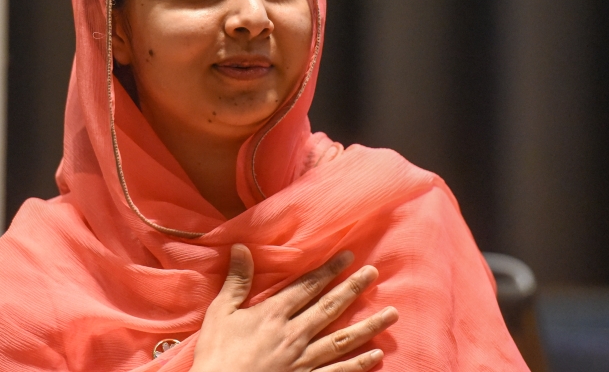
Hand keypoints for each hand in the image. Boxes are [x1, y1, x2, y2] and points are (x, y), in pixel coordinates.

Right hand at [190, 245, 397, 371]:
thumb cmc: (217, 355)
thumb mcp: (220, 314)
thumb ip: (236, 281)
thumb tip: (242, 247)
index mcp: (273, 315)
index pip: (307, 286)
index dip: (329, 270)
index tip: (349, 256)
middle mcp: (294, 334)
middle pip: (330, 307)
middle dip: (353, 289)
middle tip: (374, 273)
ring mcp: (303, 360)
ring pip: (342, 339)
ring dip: (369, 325)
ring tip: (392, 314)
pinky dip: (358, 364)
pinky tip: (376, 355)